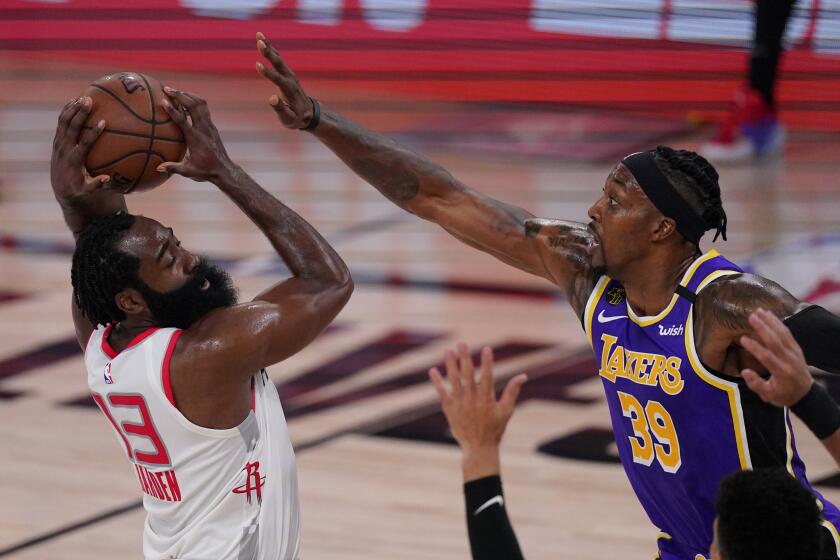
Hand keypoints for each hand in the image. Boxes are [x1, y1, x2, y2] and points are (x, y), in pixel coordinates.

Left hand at [50, 97, 111, 204]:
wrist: (60, 187)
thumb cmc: (79, 188)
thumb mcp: (87, 190)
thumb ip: (97, 185)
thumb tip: (109, 179)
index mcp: (74, 160)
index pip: (83, 144)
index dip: (93, 133)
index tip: (103, 123)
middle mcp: (64, 148)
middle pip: (71, 127)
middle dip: (80, 114)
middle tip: (89, 101)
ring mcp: (59, 142)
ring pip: (64, 121)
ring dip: (72, 108)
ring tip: (83, 97)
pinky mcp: (57, 139)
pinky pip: (61, 122)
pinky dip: (67, 111)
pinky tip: (76, 101)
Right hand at [157, 88, 233, 181]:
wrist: (225, 170)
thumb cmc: (206, 171)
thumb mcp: (188, 171)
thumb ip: (173, 168)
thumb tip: (158, 168)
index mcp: (195, 139)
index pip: (183, 121)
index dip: (173, 110)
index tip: (163, 101)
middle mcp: (204, 129)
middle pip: (193, 106)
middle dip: (180, 95)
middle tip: (166, 88)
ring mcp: (210, 126)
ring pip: (201, 104)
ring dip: (188, 95)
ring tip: (176, 91)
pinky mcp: (212, 127)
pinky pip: (204, 109)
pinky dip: (195, 102)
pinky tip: (186, 101)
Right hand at [255, 31, 314, 128]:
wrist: (309, 114)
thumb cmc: (296, 119)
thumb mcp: (288, 119)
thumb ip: (280, 109)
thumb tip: (271, 98)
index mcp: (289, 90)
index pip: (277, 79)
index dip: (268, 72)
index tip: (257, 65)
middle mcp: (290, 79)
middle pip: (279, 64)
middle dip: (269, 53)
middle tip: (260, 42)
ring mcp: (289, 75)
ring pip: (278, 58)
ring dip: (269, 46)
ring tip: (258, 35)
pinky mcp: (286, 73)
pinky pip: (278, 59)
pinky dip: (271, 49)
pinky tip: (263, 40)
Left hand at [429, 344, 526, 479]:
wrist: (478, 447)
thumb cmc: (495, 428)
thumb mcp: (506, 411)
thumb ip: (512, 392)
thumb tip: (523, 376)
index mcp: (487, 399)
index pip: (488, 376)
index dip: (487, 362)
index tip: (487, 348)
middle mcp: (472, 399)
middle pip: (468, 374)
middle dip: (465, 357)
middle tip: (462, 343)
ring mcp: (460, 404)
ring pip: (454, 380)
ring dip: (450, 365)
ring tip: (447, 350)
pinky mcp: (449, 409)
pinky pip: (442, 393)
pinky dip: (437, 382)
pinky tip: (433, 370)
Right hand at [740, 308, 812, 406]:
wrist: (806, 393)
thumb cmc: (783, 395)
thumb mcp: (768, 396)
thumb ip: (756, 384)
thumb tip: (744, 371)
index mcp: (782, 372)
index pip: (767, 357)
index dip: (755, 348)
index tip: (743, 338)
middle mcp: (790, 360)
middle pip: (775, 341)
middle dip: (763, 328)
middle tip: (751, 316)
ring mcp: (795, 353)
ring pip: (782, 334)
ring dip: (770, 321)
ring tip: (759, 311)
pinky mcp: (796, 348)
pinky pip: (788, 333)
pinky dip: (779, 323)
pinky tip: (770, 315)